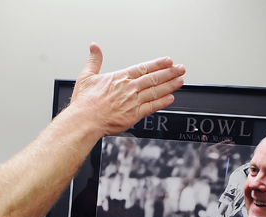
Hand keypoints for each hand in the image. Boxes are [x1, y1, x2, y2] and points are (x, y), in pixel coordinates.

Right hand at [68, 43, 184, 136]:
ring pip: (156, 91)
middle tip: (181, 69)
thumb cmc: (84, 103)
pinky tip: (170, 98)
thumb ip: (94, 60)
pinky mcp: (134, 115)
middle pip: (154, 78)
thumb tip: (94, 47)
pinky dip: (162, 102)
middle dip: (170, 73)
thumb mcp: (86, 76)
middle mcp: (129, 88)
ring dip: (170, 85)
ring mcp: (133, 101)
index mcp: (120, 78)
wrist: (84, 121)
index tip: (168, 61)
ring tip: (180, 81)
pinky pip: (152, 107)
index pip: (144, 67)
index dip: (158, 64)